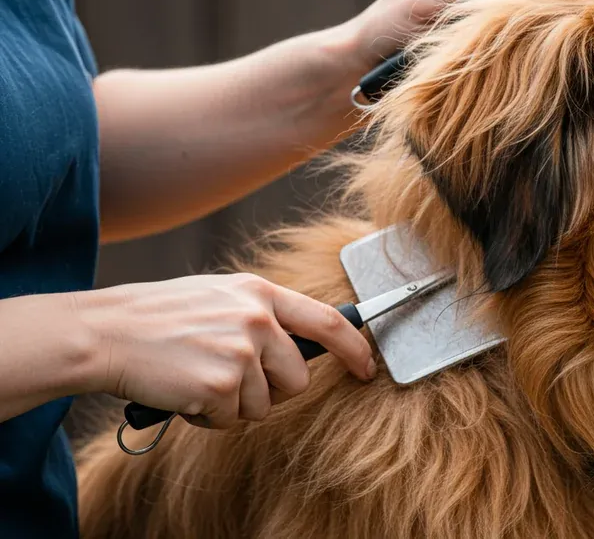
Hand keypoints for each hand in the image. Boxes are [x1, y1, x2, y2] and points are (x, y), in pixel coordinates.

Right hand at [78, 274, 374, 428]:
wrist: (106, 333)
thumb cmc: (159, 318)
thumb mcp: (219, 297)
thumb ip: (262, 313)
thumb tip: (306, 342)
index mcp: (260, 293)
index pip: (328, 322)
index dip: (354, 349)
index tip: (367, 368)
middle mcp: (257, 319)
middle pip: (297, 378)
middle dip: (271, 391)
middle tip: (230, 380)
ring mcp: (241, 352)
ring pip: (264, 404)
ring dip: (234, 405)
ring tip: (197, 378)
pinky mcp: (221, 385)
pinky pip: (233, 420)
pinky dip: (209, 417)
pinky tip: (184, 392)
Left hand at [337, 0, 534, 73]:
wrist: (362, 67)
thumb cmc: (384, 28)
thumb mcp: (422, 3)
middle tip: (562, 13)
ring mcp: (477, 12)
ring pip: (516, 12)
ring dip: (528, 23)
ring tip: (552, 34)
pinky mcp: (477, 39)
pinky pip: (506, 37)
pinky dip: (517, 43)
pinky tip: (531, 52)